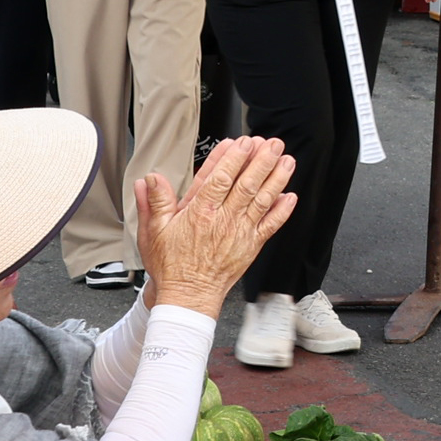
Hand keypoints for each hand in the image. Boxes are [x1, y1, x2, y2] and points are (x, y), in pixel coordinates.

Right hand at [136, 136, 297, 311]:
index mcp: (200, 213)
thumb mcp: (153, 232)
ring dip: (276, 179)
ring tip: (286, 161)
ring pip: (262, 200)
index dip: (233, 158)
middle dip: (261, 161)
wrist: (188, 297)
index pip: (220, 178)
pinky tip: (289, 196)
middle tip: (272, 144)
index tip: (243, 142)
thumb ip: (154, 202)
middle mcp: (223, 220)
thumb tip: (150, 179)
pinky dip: (282, 211)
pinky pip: (270, 225)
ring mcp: (240, 232)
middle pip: (246, 184)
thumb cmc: (171, 266)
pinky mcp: (251, 246)